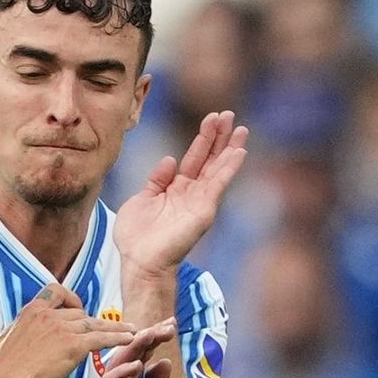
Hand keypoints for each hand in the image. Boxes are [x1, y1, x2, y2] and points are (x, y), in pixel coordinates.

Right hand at [0, 284, 137, 377]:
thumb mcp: (7, 337)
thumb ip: (23, 329)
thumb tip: (25, 331)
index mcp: (32, 310)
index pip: (58, 292)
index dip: (71, 300)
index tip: (78, 309)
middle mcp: (49, 314)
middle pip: (80, 313)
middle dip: (93, 323)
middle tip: (107, 331)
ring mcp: (62, 329)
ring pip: (95, 324)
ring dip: (114, 328)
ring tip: (132, 331)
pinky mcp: (73, 346)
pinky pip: (102, 338)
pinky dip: (117, 338)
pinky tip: (129, 339)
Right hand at [93, 317, 175, 377]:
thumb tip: (165, 360)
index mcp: (132, 376)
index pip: (144, 350)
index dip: (157, 335)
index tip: (172, 323)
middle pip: (133, 350)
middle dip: (150, 336)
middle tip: (168, 326)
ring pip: (120, 361)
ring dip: (135, 347)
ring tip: (151, 334)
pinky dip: (122, 373)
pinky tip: (137, 366)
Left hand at [113, 110, 248, 278]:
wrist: (139, 262)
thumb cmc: (136, 238)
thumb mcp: (141, 199)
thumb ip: (156, 180)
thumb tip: (170, 159)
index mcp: (175, 189)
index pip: (194, 158)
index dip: (203, 139)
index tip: (212, 119)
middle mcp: (191, 194)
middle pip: (210, 160)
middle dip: (219, 137)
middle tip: (229, 115)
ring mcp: (199, 202)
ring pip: (218, 169)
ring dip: (230, 149)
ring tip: (241, 128)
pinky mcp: (203, 211)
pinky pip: (218, 185)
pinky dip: (229, 168)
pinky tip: (239, 152)